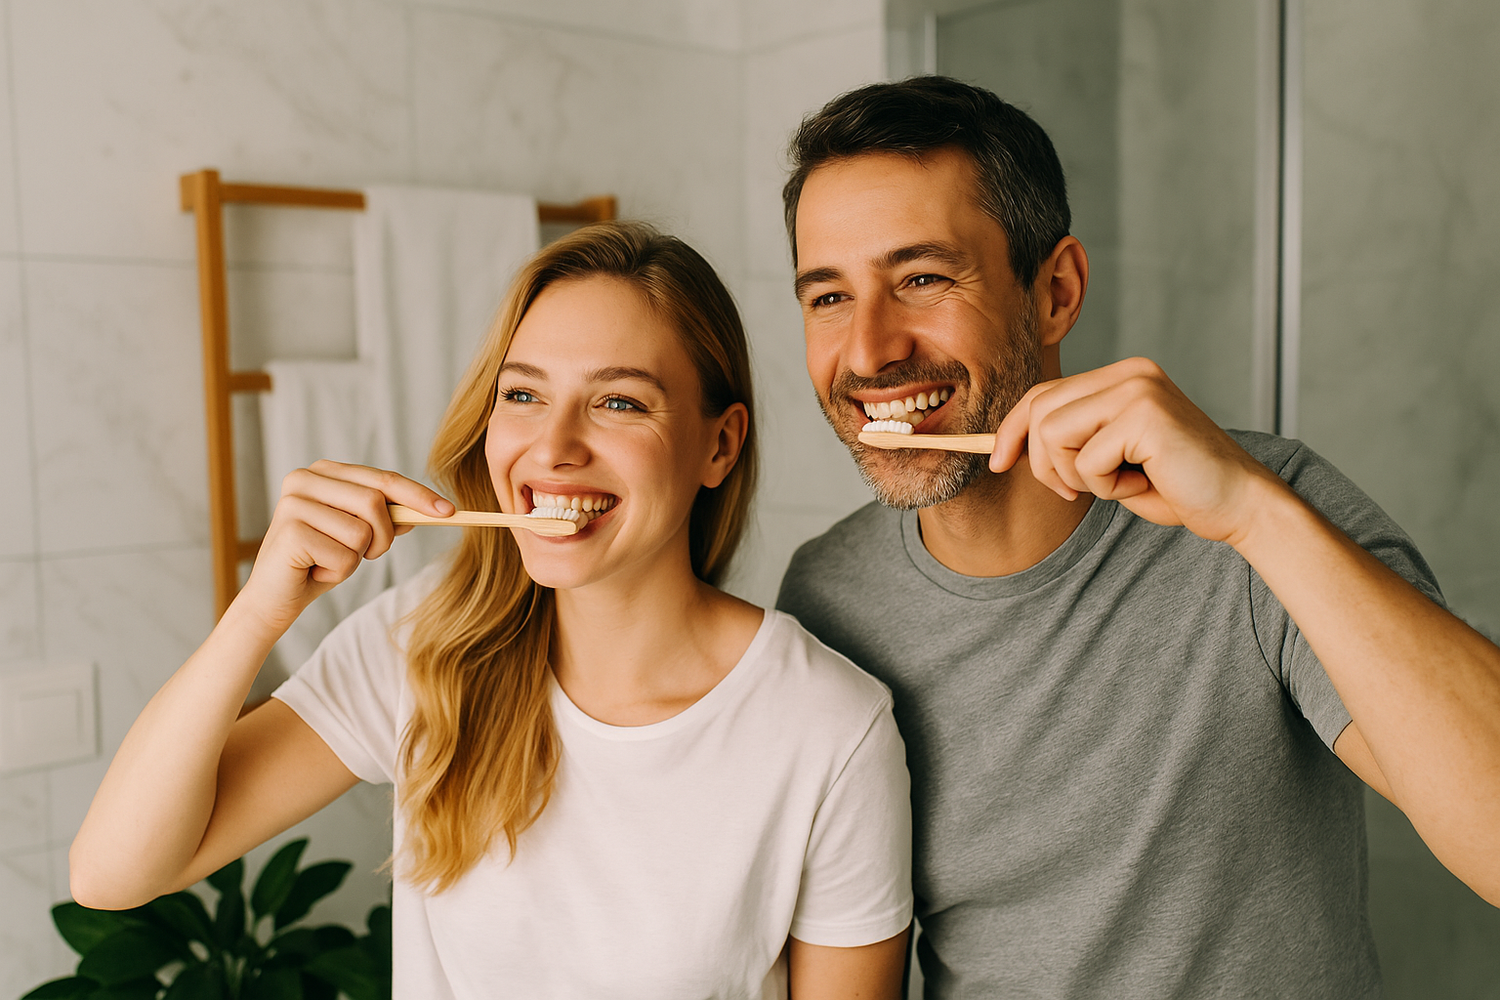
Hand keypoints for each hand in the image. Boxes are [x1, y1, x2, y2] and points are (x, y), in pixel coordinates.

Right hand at [237, 460, 453, 631]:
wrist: (274, 598)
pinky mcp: (291, 531)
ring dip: (357, 557)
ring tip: (330, 560)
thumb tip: (429, 508)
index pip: (382, 479)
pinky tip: (314, 570)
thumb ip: (387, 516)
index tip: (449, 511)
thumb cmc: (319, 561)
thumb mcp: (359, 536)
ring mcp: (294, 503)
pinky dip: (339, 571)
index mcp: (323, 472)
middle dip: (383, 536)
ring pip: (362, 531)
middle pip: (375, 501)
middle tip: (368, 554)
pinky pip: (345, 555)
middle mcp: (304, 478)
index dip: (418, 495)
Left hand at [989, 358, 1285, 545]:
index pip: (1043, 393)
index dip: (1012, 429)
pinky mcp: (1144, 414)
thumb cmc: (1175, 486)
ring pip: (1053, 434)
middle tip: (1073, 491)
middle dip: (1042, 463)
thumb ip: (1070, 440)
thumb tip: (1006, 445)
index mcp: (1122, 376)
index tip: (998, 462)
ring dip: (1075, 477)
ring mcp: (1138, 389)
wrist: (1238, 505)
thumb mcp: (1110, 458)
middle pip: (1039, 411)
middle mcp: (1130, 373)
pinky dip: (1105, 488)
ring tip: (1119, 483)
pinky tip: (1142, 485)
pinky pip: (1085, 461)